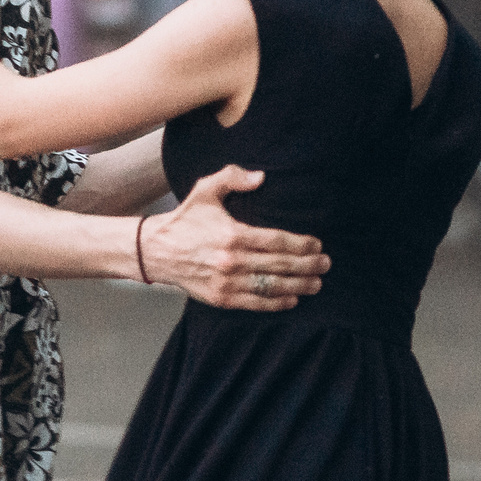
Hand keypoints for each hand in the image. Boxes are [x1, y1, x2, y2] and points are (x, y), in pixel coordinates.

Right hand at [139, 165, 328, 310]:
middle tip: (325, 264)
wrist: (156, 251)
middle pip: (280, 265)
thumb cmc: (185, 220)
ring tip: (316, 283)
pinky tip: (292, 299)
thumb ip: (232, 177)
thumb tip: (260, 177)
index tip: (317, 244)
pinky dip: (277, 303)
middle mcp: (232, 260)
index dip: (302, 244)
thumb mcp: (205, 190)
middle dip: (308, 265)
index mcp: (233, 234)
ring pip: (272, 286)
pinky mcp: (221, 298)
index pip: (278, 241)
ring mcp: (227, 282)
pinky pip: (256, 303)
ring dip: (299, 286)